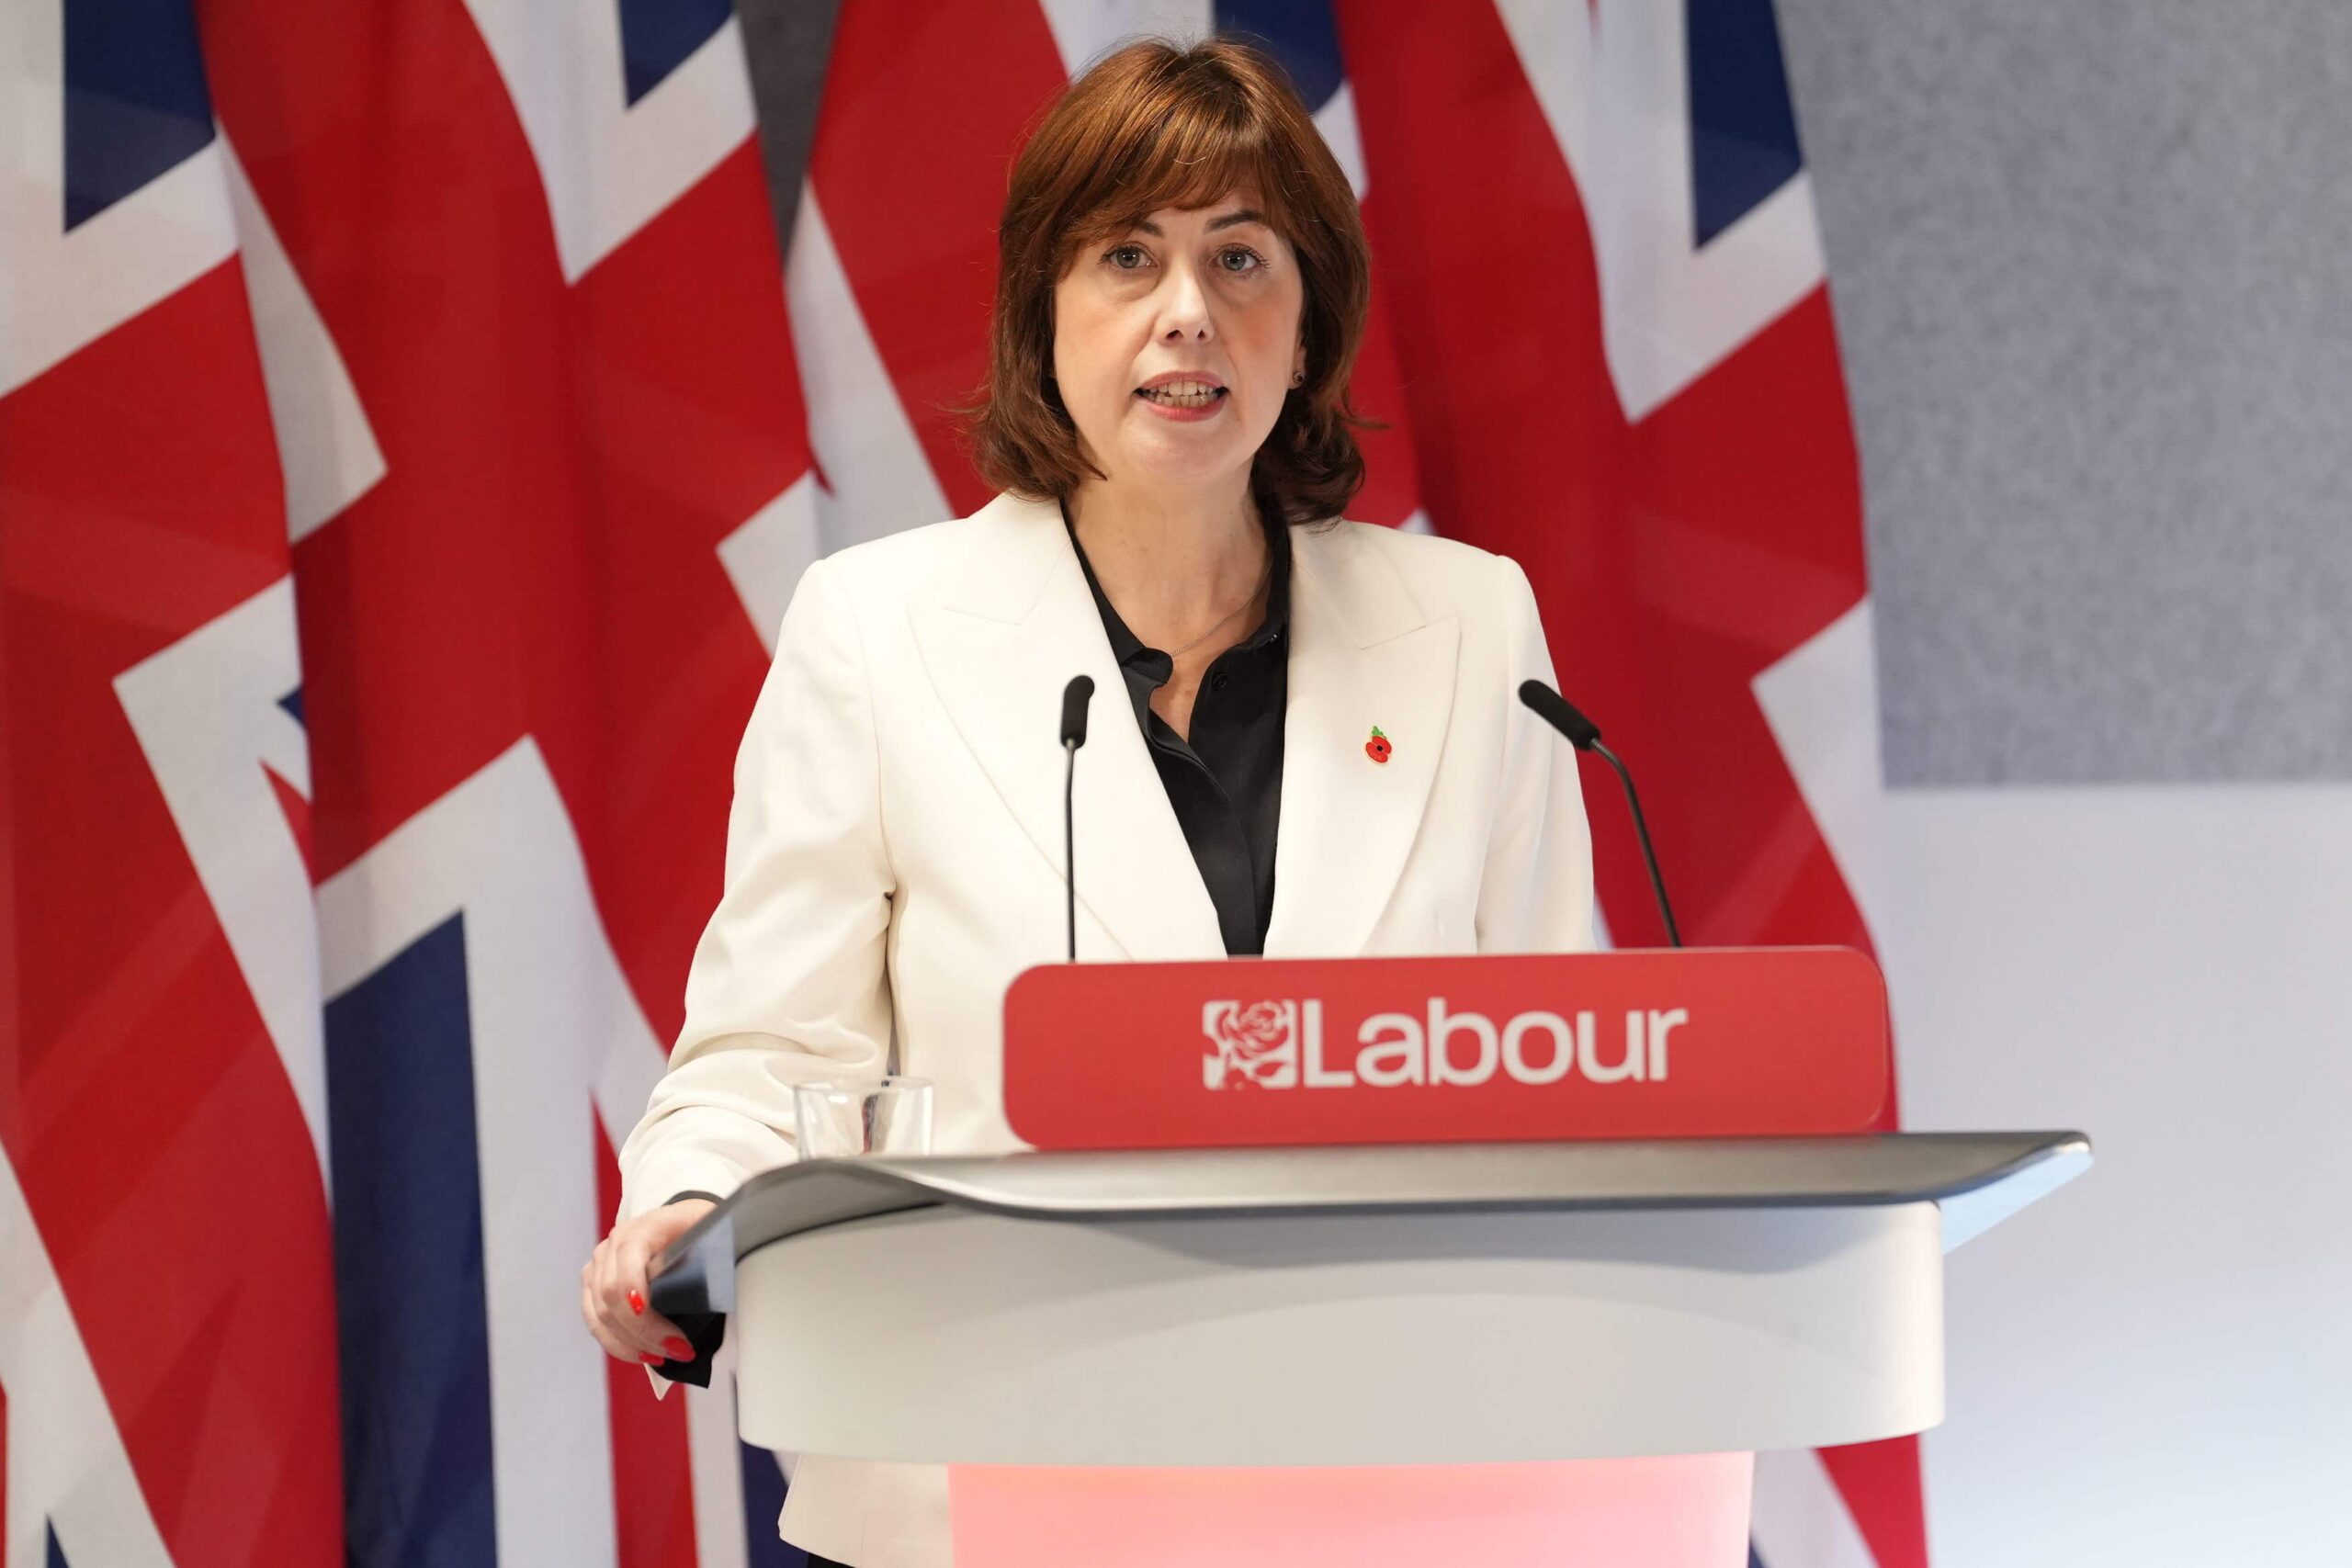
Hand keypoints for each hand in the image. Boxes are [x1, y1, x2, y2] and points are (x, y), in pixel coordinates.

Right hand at [581, 1198, 716, 1366]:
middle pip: (611, 1296)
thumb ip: (708, 1259)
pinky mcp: (592, 1286)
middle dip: (645, 1331)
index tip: (651, 1315)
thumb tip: (714, 1296)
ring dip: (633, 1344)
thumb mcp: (708, 1237)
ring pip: (600, 1316)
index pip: (628, 1260)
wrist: (679, 1222)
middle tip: (680, 1349)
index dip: (635, 1290)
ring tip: (665, 1356)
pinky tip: (643, 1354)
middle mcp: (612, 1246)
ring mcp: (598, 1267)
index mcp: (642, 1228)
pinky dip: (619, 1344)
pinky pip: (596, 1323)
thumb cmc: (695, 1231)